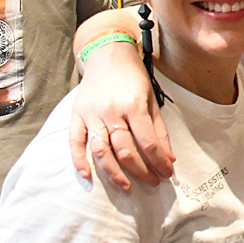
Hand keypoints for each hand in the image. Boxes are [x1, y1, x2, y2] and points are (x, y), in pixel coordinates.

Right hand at [67, 41, 173, 190]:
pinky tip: (88, 176)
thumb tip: (169, 159)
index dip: (158, 161)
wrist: (107, 54)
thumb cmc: (133, 78)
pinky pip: (74, 141)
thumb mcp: (152, 100)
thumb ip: (159, 130)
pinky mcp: (76, 115)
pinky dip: (79, 160)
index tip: (167, 174)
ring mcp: (91, 114)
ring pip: (100, 150)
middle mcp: (111, 112)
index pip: (148, 142)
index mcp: (133, 106)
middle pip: (125, 150)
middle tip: (152, 183)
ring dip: (113, 173)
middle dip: (141, 171)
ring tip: (126, 187)